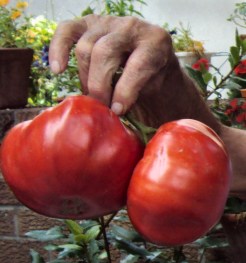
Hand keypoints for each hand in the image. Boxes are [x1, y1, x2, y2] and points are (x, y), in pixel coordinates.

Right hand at [49, 14, 172, 115]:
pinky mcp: (89, 23)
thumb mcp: (154, 89)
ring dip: (84, 78)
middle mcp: (132, 27)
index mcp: (155, 43)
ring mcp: (109, 22)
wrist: (147, 59)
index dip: (124, 92)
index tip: (117, 111)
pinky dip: (58, 49)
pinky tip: (58, 70)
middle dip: (99, 86)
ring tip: (91, 96)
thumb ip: (140, 97)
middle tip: (100, 107)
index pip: (136, 66)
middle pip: (103, 53)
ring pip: (85, 47)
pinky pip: (67, 30)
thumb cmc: (150, 78)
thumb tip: (113, 114)